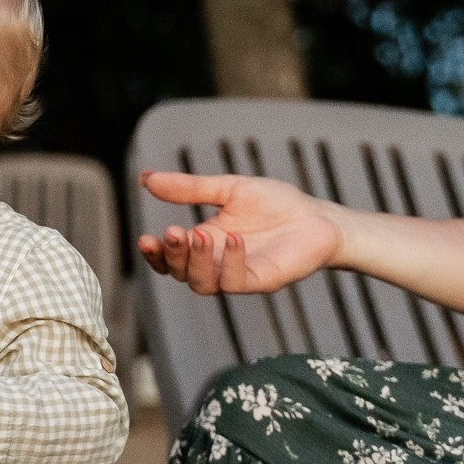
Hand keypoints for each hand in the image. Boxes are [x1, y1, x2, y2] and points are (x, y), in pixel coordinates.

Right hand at [136, 171, 342, 294]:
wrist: (318, 217)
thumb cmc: (277, 204)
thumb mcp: (227, 189)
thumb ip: (189, 187)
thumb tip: (145, 178)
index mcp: (205, 243)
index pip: (170, 259)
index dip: (155, 254)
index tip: (145, 238)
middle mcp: (217, 263)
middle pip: (180, 273)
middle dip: (172, 256)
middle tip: (174, 232)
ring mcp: (238, 275)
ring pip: (203, 284)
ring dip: (196, 262)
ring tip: (199, 235)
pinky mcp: (261, 281)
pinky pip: (236, 281)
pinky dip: (230, 261)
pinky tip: (234, 237)